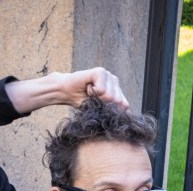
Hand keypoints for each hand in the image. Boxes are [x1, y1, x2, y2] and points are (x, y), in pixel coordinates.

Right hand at [6, 67, 127, 113]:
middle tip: (93, 98)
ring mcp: (108, 75)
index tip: (98, 105)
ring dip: (97, 98)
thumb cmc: (82, 101)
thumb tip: (127, 116)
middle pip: (118, 102)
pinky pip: (102, 90)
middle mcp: (114, 80)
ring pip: (110, 97)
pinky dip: (92, 93)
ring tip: (89, 93)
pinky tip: (87, 88)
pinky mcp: (100, 72)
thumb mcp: (100, 109)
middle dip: (103, 105)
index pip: (124, 105)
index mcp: (117, 89)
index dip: (111, 111)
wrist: (65, 93)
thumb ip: (114, 110)